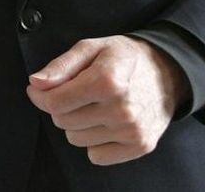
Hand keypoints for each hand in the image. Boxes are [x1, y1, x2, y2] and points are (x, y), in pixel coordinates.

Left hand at [25, 36, 185, 165]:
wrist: (168, 72)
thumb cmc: (125, 58)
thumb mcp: (92, 48)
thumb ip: (61, 65)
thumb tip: (36, 84)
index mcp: (108, 81)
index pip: (55, 103)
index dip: (41, 96)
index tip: (41, 89)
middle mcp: (122, 109)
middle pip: (63, 122)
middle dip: (61, 107)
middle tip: (77, 93)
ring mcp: (132, 130)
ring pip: (76, 139)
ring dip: (78, 124)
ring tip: (95, 105)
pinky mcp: (140, 145)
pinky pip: (96, 156)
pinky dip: (95, 142)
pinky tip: (106, 122)